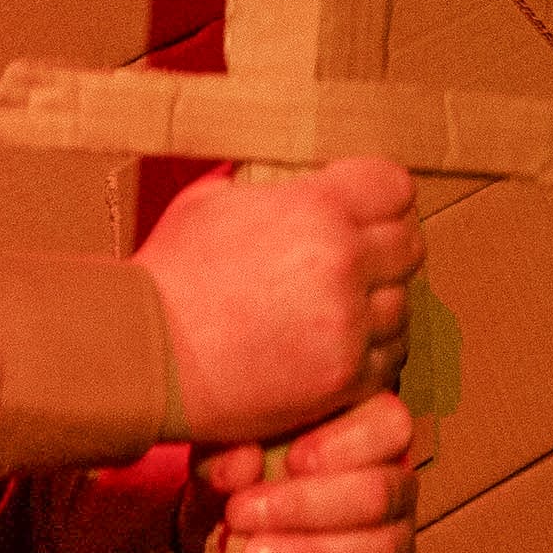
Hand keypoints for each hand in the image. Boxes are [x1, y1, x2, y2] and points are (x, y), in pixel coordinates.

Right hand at [132, 153, 412, 446]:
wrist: (142, 359)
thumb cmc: (169, 277)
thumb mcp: (212, 201)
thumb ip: (270, 186)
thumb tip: (296, 172)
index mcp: (317, 208)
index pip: (396, 187)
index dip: (380, 198)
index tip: (364, 211)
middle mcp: (343, 262)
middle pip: (410, 244)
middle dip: (384, 250)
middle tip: (351, 264)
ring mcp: (349, 325)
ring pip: (403, 305)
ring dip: (377, 307)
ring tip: (334, 311)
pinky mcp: (345, 380)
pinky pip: (387, 360)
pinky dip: (367, 356)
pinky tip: (330, 348)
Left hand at [178, 389, 422, 552]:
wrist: (231, 549)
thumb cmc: (241, 487)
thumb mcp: (223, 460)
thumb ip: (227, 453)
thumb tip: (243, 463)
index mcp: (367, 434)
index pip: (389, 424)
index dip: (347, 443)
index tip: (292, 460)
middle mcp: (395, 483)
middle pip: (379, 494)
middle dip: (307, 508)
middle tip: (243, 515)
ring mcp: (398, 540)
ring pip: (382, 549)